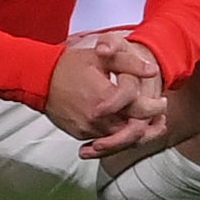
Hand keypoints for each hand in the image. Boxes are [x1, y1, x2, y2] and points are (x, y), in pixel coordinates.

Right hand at [47, 32, 166, 157]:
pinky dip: (118, 137)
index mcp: (107, 98)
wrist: (37, 79)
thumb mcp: (100, 57)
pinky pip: (105, 141)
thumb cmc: (67, 66)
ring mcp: (89, 129)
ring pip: (122, 140)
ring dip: (137, 134)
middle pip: (135, 131)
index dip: (157, 107)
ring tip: (146, 124)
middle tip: (159, 118)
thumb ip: (129, 62)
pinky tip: (125, 128)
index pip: (142, 110)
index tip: (162, 102)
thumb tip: (153, 71)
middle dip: (151, 125)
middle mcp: (99, 118)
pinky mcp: (81, 134)